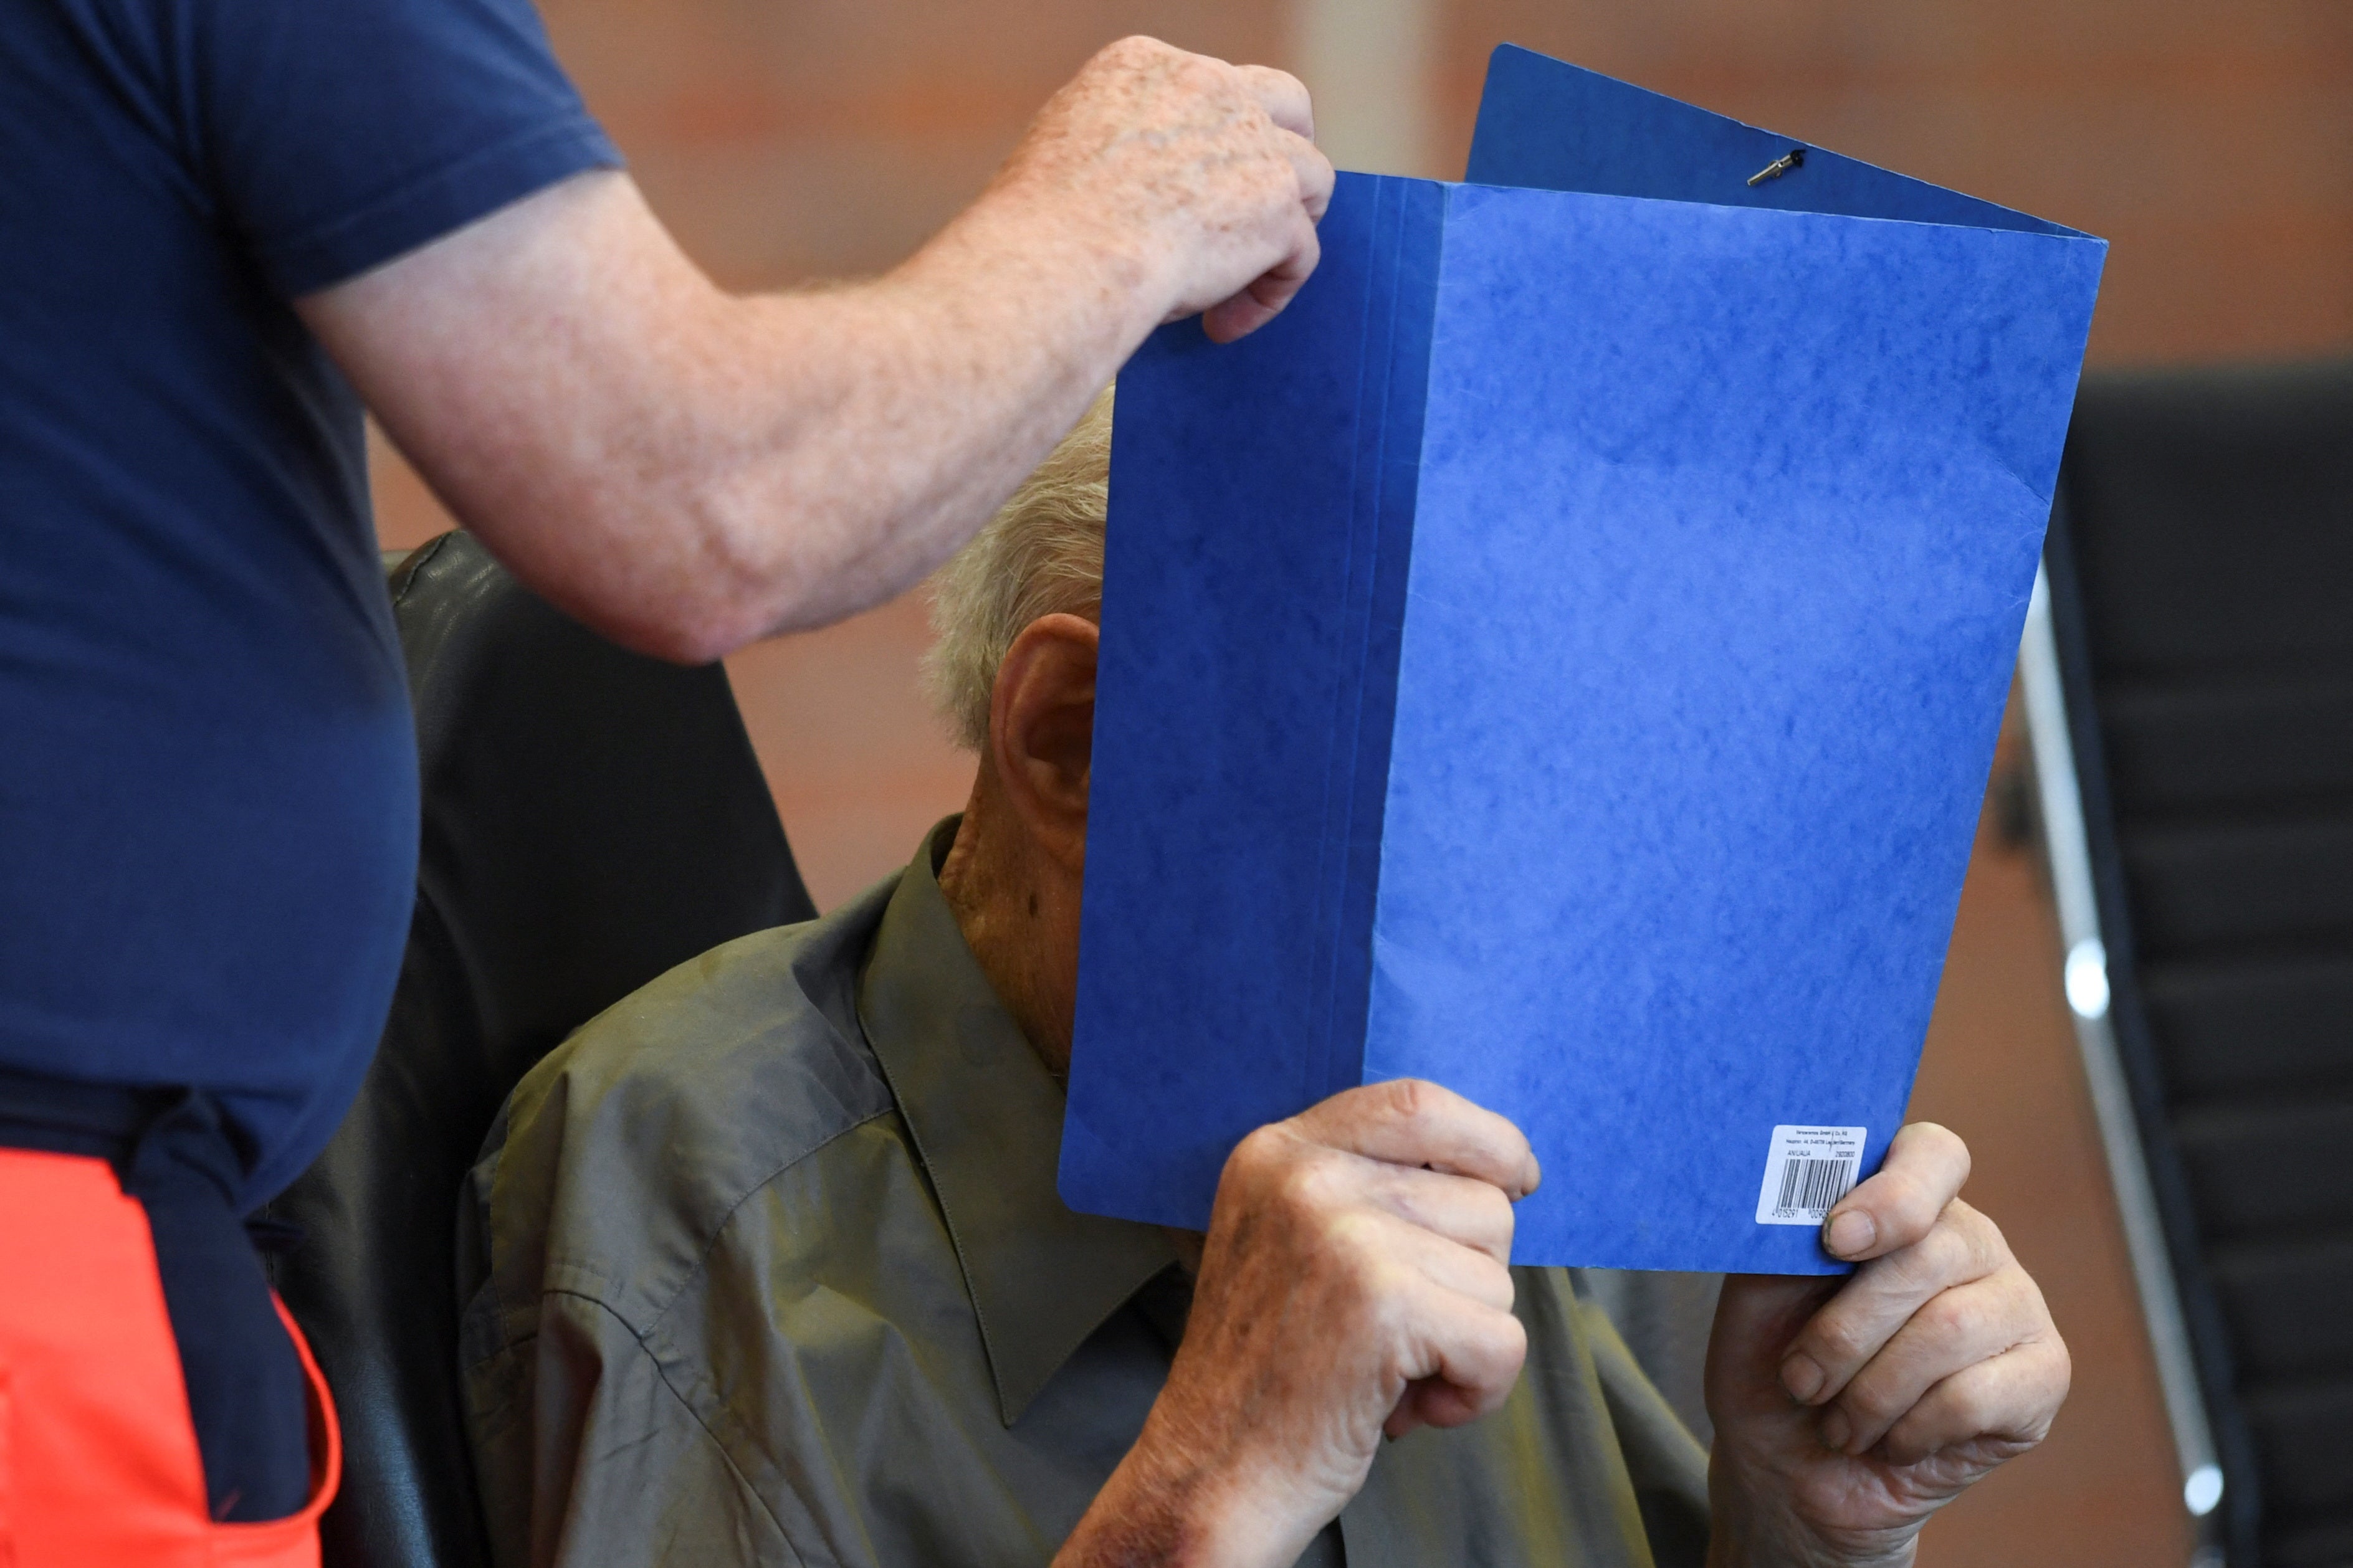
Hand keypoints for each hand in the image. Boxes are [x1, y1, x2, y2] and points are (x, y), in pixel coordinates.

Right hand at [989, 36, 1335, 342]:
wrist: (1062, 255)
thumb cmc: (1042, 221)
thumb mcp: (1066, 147)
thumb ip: (1119, 146)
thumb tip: (1139, 192)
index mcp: (1148, 65)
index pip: (1207, 87)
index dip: (1213, 137)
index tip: (1195, 182)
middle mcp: (1211, 87)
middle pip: (1281, 103)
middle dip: (1283, 149)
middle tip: (1267, 201)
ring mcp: (1254, 145)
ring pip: (1309, 176)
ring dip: (1291, 225)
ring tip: (1258, 271)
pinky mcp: (1277, 207)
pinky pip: (1298, 255)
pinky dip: (1268, 295)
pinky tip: (1223, 325)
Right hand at [1056, 1080, 1537, 1567]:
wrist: (1211, 1473)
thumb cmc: (1267, 1371)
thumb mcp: (1289, 1238)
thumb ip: (1364, 1188)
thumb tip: (1498, 1173)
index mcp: (1278, 1151)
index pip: (1418, 1104)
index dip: (1489, 1140)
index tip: (1517, 1180)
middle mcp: (1305, 1176)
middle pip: (1480, 1198)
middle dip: (1471, 1277)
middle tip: (1403, 1332)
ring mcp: (1342, 1233)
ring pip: (1497, 1272)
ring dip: (1467, 1339)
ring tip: (1391, 1372)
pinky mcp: (1382, 1303)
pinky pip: (1502, 1339)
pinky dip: (1476, 1392)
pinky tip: (1411, 1409)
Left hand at [1703, 1124, 2069, 1567]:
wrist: (1789, 1465)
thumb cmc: (1774, 1362)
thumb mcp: (1761, 1287)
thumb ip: (1788, 1229)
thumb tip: (1802, 1198)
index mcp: (1904, 1201)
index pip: (1933, 1154)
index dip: (1892, 1195)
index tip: (1834, 1240)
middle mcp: (1970, 1240)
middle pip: (1928, 1254)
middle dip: (1845, 1331)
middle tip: (1800, 1380)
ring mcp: (2016, 1304)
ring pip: (1950, 1329)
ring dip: (1871, 1390)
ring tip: (1837, 1421)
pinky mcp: (2043, 1376)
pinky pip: (1976, 1395)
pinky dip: (1911, 1428)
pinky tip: (1889, 1440)